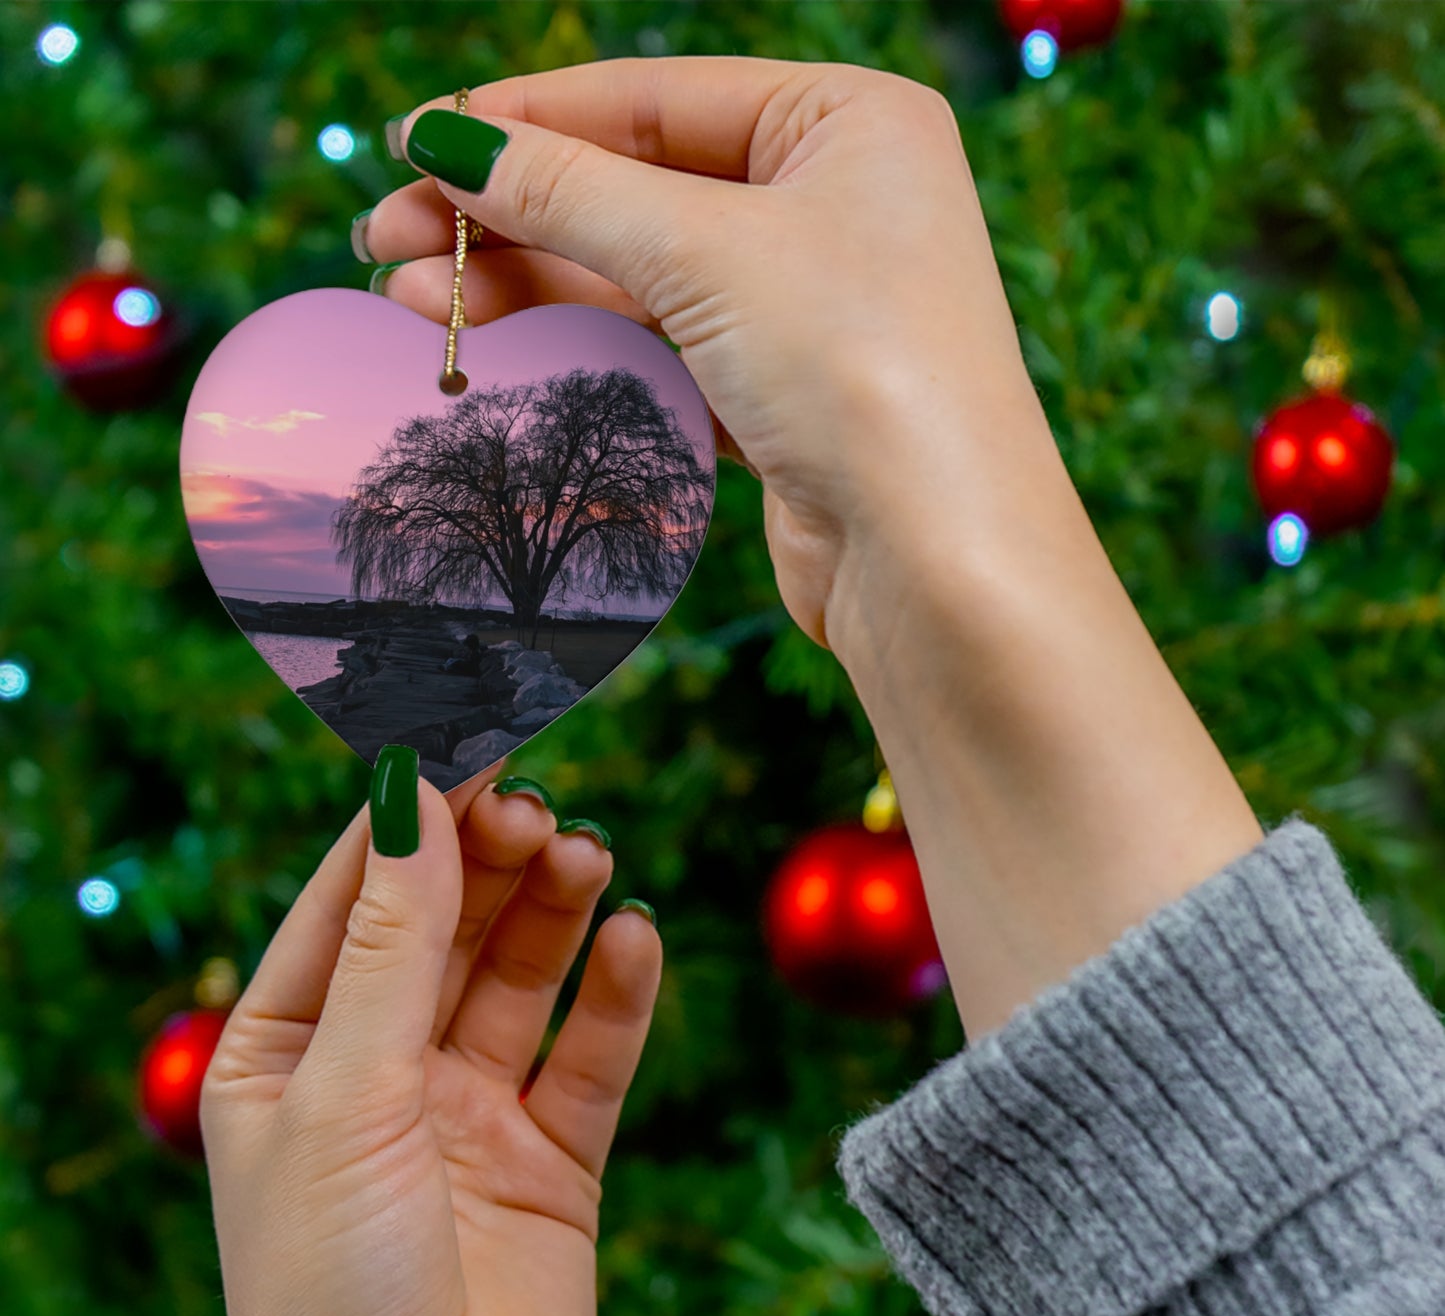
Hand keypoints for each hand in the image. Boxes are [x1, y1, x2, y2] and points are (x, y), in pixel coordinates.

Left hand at [201, 759, 660, 1315]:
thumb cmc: (331, 1295)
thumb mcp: (346, 1096)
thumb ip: (391, 943)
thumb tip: (410, 792)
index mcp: (288, 1050)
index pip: (353, 896)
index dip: (411, 816)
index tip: (470, 734)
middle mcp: (379, 1070)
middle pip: (447, 924)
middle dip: (490, 859)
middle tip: (538, 807)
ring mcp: (469, 1112)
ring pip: (521, 975)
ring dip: (555, 910)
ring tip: (587, 856)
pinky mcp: (552, 1158)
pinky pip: (591, 1054)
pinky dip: (617, 994)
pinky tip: (635, 940)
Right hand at [361, 60, 1262, 1040]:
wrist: (937, 560)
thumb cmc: (859, 371)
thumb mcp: (704, 252)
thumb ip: (568, 191)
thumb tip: (444, 141)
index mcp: (849, 123)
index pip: (657, 97)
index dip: (527, 119)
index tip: (416, 143)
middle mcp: (835, 203)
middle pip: (638, 187)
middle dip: (510, 212)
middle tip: (386, 237)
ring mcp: (809, 304)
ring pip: (640, 274)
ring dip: (527, 282)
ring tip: (411, 295)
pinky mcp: (782, 393)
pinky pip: (662, 344)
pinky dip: (582, 341)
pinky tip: (494, 341)